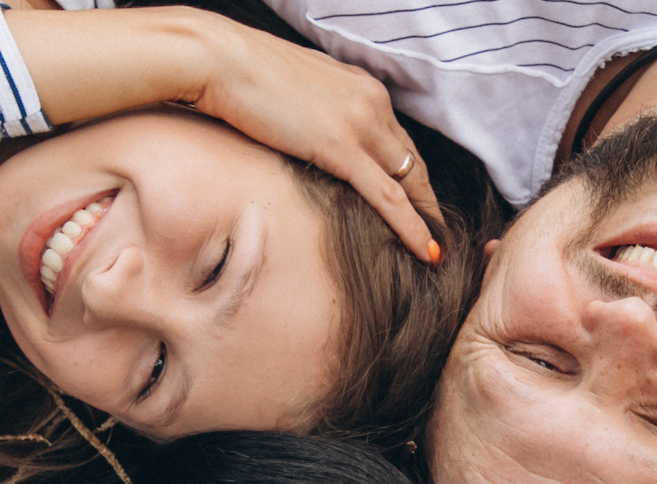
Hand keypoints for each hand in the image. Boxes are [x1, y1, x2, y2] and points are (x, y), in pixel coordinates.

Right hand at [171, 10, 441, 259]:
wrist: (218, 58)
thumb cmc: (241, 72)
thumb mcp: (296, 90)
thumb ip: (318, 111)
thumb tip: (313, 134)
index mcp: (362, 87)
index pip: (399, 140)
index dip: (412, 176)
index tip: (420, 204)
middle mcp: (372, 102)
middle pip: (412, 162)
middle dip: (428, 202)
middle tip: (439, 234)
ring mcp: (361, 124)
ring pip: (408, 181)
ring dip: (427, 219)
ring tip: (438, 252)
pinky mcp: (341, 146)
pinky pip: (387, 197)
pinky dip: (412, 227)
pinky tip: (426, 251)